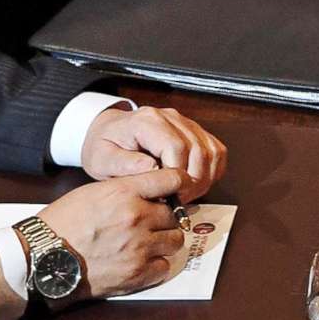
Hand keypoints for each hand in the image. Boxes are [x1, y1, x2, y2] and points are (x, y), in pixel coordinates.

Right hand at [34, 167, 193, 297]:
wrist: (42, 257)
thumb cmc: (63, 223)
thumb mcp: (93, 191)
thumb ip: (126, 188)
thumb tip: (152, 189)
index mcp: (125, 193)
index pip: (171, 179)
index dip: (178, 182)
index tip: (178, 186)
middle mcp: (136, 218)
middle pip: (174, 214)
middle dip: (165, 218)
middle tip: (153, 222)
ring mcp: (138, 248)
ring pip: (174, 241)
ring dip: (164, 241)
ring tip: (149, 242)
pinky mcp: (135, 275)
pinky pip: (164, 268)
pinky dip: (156, 265)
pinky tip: (142, 260)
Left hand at [79, 106, 227, 200]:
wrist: (107, 131)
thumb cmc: (104, 146)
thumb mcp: (103, 159)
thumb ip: (125, 165)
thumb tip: (152, 169)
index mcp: (147, 122)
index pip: (176, 146)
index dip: (178, 175)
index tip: (171, 196)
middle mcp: (171, 118)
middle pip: (198, 149)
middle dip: (194, 181)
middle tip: (180, 201)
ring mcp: (185, 123)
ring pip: (212, 150)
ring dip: (205, 177)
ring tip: (188, 195)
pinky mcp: (194, 131)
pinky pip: (215, 149)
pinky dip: (213, 169)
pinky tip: (199, 183)